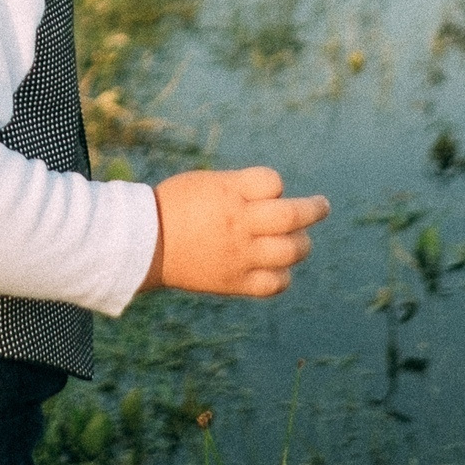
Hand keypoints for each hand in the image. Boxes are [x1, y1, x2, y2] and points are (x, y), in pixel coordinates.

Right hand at [141, 168, 327, 297]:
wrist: (143, 244)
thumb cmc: (173, 206)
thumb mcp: (206, 183)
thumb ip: (241, 188)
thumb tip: (277, 196)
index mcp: (228, 193)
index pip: (273, 182)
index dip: (275, 186)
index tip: (267, 191)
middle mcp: (239, 223)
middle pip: (293, 216)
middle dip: (314, 209)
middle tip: (321, 206)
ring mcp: (239, 255)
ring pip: (291, 251)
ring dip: (302, 243)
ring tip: (301, 240)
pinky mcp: (235, 281)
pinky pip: (275, 283)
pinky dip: (283, 275)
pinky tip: (279, 267)